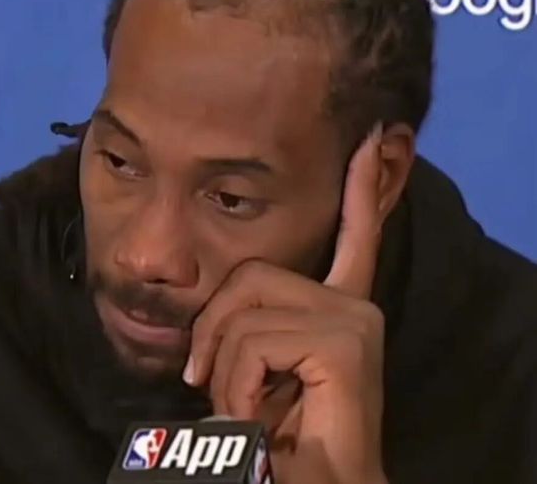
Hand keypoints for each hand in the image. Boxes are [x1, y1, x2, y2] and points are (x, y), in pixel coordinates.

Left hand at [183, 125, 387, 483]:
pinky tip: (259, 411)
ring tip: (241, 405)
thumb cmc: (282, 436)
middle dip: (212, 327)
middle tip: (206, 377)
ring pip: (245, 310)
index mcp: (337, 307)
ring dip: (223, 368)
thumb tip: (218, 312)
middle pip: (251, 274)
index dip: (359, 189)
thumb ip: (249, 325)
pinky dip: (236, 383)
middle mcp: (352, 305)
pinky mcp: (345, 342)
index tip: (370, 140)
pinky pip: (254, 340)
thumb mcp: (253, 367)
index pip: (350, 236)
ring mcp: (353, 320)